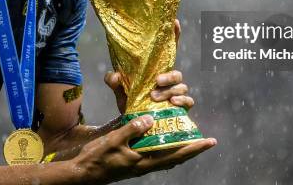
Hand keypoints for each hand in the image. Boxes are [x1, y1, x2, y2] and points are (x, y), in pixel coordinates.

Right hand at [73, 115, 215, 183]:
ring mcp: (141, 165)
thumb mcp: (114, 140)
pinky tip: (166, 142)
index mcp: (144, 161)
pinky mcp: (134, 163)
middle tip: (207, 141)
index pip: (176, 154)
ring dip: (181, 150)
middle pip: (176, 158)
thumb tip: (151, 118)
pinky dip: (166, 150)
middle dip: (192, 149)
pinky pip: (157, 157)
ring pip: (168, 158)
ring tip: (191, 140)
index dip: (194, 148)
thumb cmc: (97, 158)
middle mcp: (146, 165)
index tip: (210, 141)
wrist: (83, 173)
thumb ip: (132, 129)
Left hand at [104, 20, 193, 112]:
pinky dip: (182, 100)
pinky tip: (172, 102)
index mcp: (156, 71)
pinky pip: (188, 101)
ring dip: (169, 90)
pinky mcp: (180, 107)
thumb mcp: (120, 91)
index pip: (168, 52)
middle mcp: (168, 80)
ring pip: (181, 86)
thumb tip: (115, 75)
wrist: (134, 126)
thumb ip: (114, 82)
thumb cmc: (130, 103)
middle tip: (156, 80)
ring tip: (154, 96)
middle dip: (169, 75)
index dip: (173, 36)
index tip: (175, 22)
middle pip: (177, 72)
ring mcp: (175, 93)